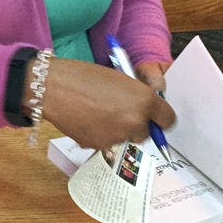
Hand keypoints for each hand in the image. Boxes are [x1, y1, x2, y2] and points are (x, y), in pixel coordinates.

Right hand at [34, 57, 174, 149]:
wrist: (54, 88)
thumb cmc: (85, 76)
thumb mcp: (119, 79)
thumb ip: (136, 96)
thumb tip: (145, 109)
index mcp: (145, 100)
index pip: (168, 119)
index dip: (160, 117)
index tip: (153, 115)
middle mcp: (136, 122)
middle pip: (146, 132)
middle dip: (136, 124)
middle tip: (118, 111)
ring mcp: (118, 137)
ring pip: (125, 138)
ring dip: (117, 129)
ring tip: (97, 112)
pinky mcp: (100, 146)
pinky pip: (107, 142)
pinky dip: (100, 134)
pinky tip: (86, 120)